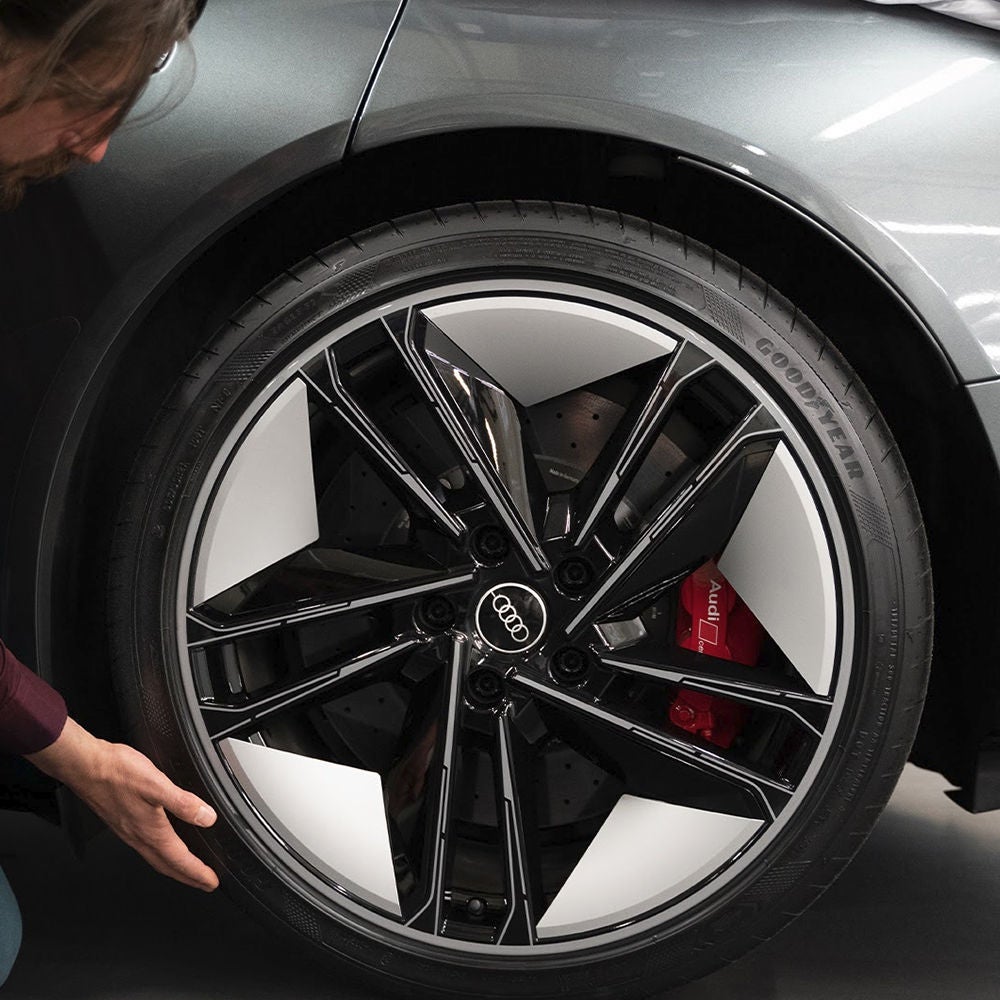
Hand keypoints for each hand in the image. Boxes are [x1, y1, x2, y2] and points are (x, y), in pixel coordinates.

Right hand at [27, 717, 219, 891]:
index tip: (212, 883)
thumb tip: (207, 818)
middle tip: (204, 884)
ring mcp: (129, 831)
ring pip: (156, 858)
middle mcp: (139, 836)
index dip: (198, 873)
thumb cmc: (116, 774)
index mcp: (151, 831)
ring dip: (173, 867)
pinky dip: (159, 854)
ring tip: (186, 870)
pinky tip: (161, 845)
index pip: (179, 860)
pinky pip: (145, 847)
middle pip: (168, 866)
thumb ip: (183, 803)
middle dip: (188, 877)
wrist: (85, 767)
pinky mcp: (122, 822)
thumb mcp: (157, 785)